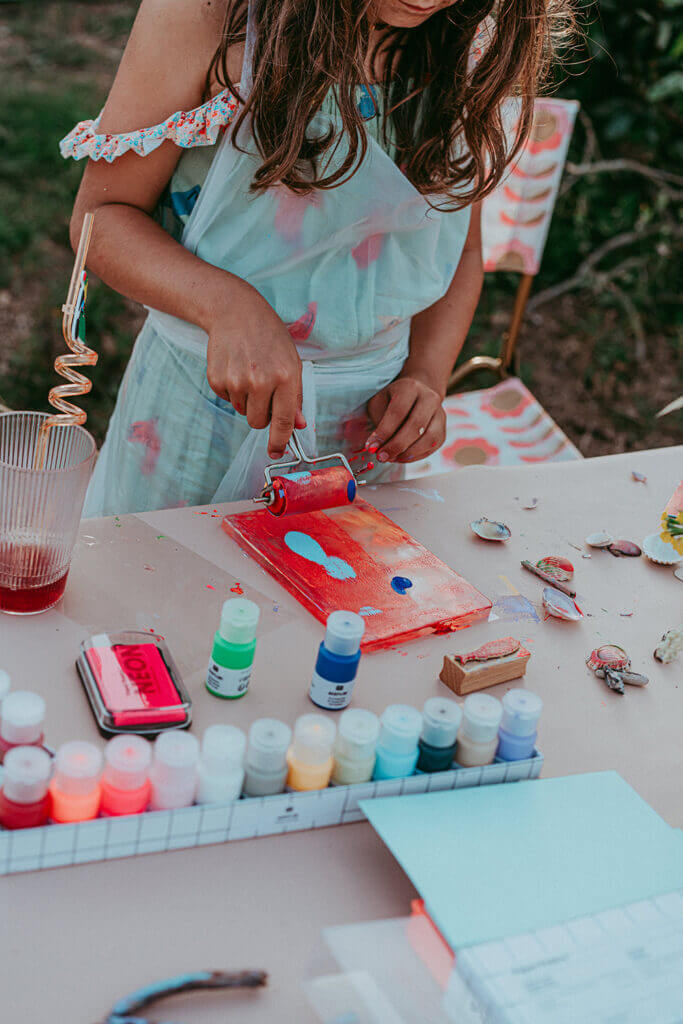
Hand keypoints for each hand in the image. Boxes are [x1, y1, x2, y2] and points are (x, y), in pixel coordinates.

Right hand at [206, 280, 305, 458]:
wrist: (235, 312)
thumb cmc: (269, 337)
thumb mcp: (292, 362)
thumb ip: (296, 396)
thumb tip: (298, 425)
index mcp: (285, 377)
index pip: (283, 421)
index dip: (279, 441)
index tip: (277, 452)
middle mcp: (261, 381)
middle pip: (257, 422)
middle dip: (260, 413)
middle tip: (263, 390)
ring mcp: (237, 381)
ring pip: (241, 411)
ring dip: (246, 399)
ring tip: (249, 372)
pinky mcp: (217, 379)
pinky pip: (226, 399)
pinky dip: (231, 389)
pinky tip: (235, 368)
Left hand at [366, 376, 445, 462]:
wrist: (415, 396)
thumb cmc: (392, 401)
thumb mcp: (380, 403)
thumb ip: (378, 423)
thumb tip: (376, 447)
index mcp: (410, 387)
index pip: (398, 411)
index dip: (384, 432)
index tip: (371, 446)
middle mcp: (430, 398)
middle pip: (416, 425)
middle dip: (396, 445)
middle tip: (381, 456)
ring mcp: (440, 415)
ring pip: (429, 438)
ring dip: (408, 453)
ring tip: (391, 458)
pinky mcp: (443, 431)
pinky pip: (432, 447)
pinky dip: (415, 456)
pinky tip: (401, 457)